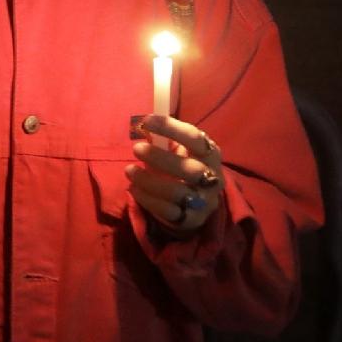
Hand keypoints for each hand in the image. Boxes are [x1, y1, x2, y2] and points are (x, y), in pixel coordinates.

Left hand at [127, 114, 225, 235]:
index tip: (146, 121)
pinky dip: (147, 199)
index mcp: (210, 155)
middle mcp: (212, 179)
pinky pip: (168, 211)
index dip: (171, 128)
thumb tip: (143, 125)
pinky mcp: (190, 220)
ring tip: (129, 170)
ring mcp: (204, 202)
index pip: (196, 139)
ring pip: (178, 193)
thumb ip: (163, 138)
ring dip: (149, 180)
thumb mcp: (178, 150)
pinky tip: (133, 189)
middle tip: (136, 148)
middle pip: (191, 170)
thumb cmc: (182, 166)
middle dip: (161, 158)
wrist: (195, 202)